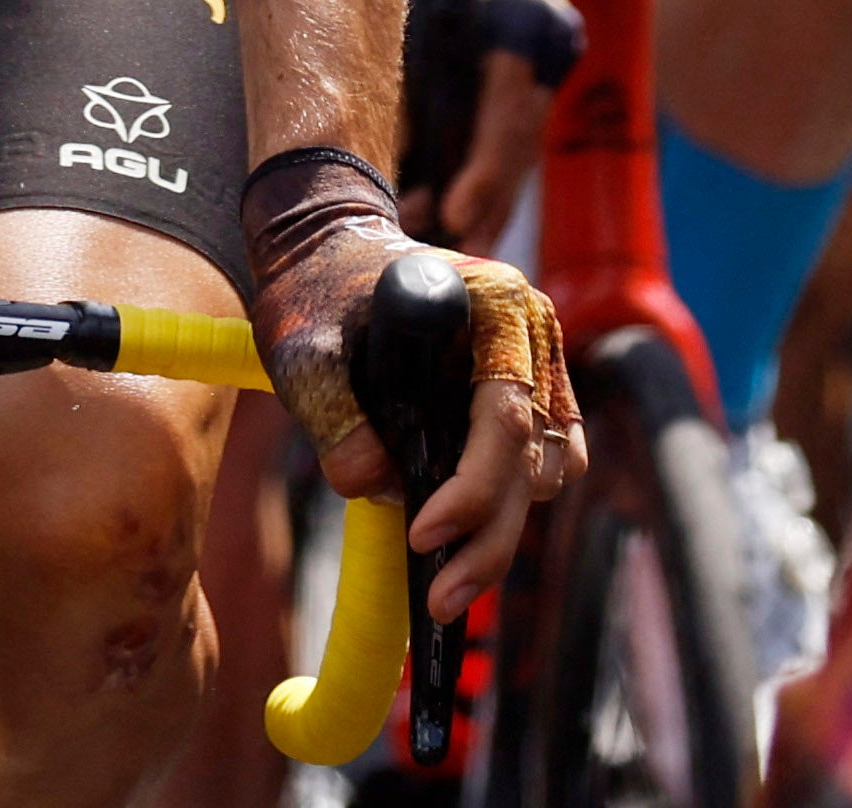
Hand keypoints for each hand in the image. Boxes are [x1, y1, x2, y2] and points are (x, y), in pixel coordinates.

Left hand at [239, 148, 578, 621]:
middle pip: (534, 458)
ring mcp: (541, 361)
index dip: (472, 489)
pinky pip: (545, 462)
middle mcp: (534, 331)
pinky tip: (462, 537)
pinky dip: (512, 505)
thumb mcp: (303, 348)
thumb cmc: (318, 290)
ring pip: (548, 470)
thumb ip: (334, 416)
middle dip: (489, 538)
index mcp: (494, 304)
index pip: (502, 414)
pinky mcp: (533, 391)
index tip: (422, 535)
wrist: (330, 251)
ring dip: (504, 528)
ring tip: (447, 578)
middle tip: (439, 600)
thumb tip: (377, 488)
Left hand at [406, 0, 579, 253]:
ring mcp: (551, 59)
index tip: (451, 215)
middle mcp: (549, 39)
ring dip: (480, 202)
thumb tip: (386, 162)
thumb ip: (401, 74)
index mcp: (522, 14)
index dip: (482, 171)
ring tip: (438, 245)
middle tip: (434, 248)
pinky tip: (458, 221)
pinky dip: (484, 179)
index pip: (508, 109)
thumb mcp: (397, 0)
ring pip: (518, 150)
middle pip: (517, 142)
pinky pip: (512, 139)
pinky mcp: (537, 77)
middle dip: (476, 202)